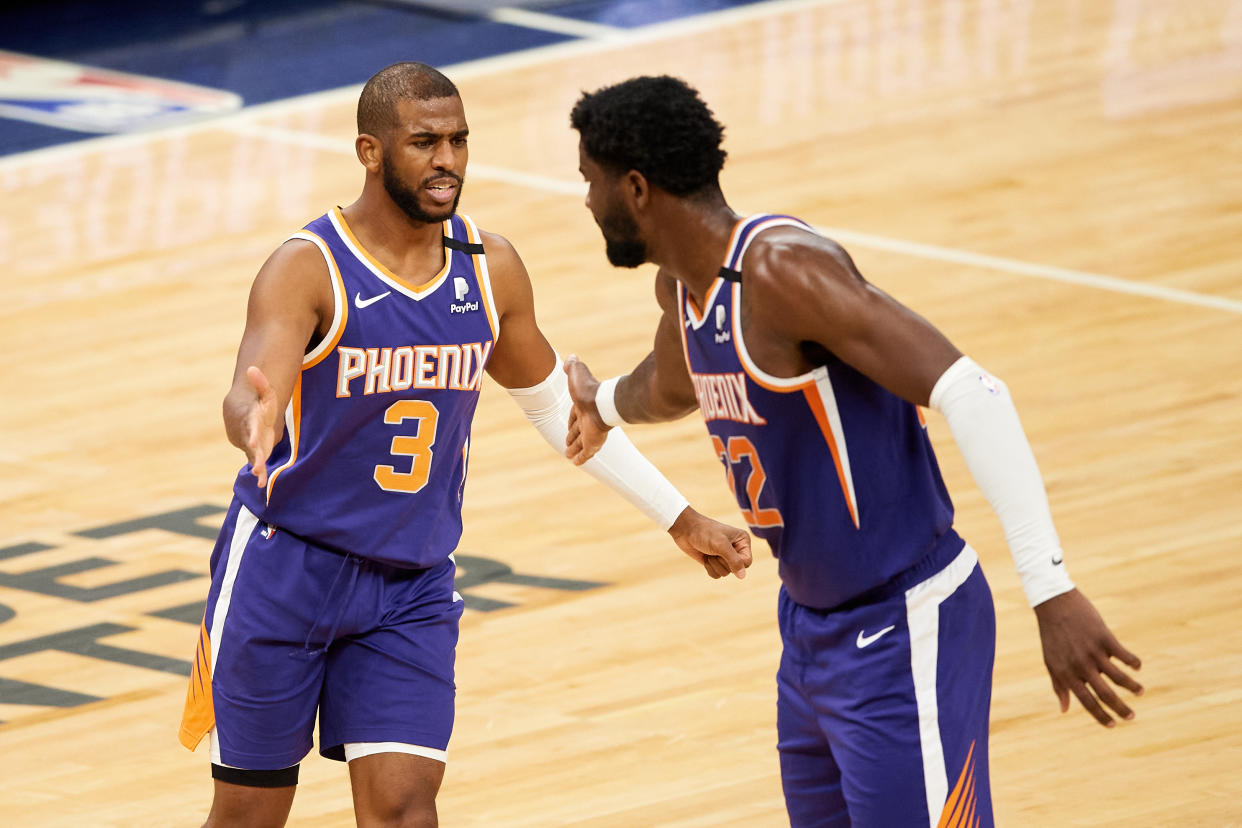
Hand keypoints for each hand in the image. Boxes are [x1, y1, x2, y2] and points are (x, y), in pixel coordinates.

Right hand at [242, 365, 279, 487]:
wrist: (243, 415)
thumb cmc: (259, 404)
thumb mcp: (265, 393)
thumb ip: (260, 383)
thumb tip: (252, 368)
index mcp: (250, 420)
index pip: (251, 428)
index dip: (251, 435)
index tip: (252, 442)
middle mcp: (248, 434)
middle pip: (251, 446)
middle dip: (254, 455)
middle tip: (257, 466)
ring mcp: (250, 444)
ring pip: (252, 456)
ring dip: (256, 466)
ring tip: (259, 477)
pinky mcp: (255, 452)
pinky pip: (255, 462)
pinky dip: (258, 473)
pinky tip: (261, 485)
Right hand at [564, 354, 610, 465]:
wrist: (603, 403)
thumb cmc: (589, 388)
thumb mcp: (577, 372)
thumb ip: (572, 365)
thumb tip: (571, 358)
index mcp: (583, 406)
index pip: (575, 415)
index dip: (571, 420)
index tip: (569, 425)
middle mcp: (587, 420)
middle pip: (577, 431)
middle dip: (572, 436)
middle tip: (567, 443)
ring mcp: (590, 433)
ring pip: (580, 443)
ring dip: (574, 449)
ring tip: (568, 454)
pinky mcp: (592, 443)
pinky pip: (585, 453)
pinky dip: (581, 458)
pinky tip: (576, 463)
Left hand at [667, 507, 751, 579]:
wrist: (686, 530)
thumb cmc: (705, 533)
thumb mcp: (721, 545)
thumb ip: (734, 561)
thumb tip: (742, 576)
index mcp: (742, 541)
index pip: (747, 562)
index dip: (736, 563)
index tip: (724, 554)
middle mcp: (736, 549)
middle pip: (736, 569)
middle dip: (722, 562)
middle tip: (714, 550)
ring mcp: (725, 556)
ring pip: (725, 573)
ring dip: (714, 565)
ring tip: (709, 552)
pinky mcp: (715, 562)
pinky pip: (717, 575)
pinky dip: (709, 568)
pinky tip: (705, 557)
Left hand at [1034, 588, 1142, 726]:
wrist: (1054, 604)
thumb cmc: (1052, 635)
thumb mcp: (1051, 662)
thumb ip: (1059, 686)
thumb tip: (1064, 710)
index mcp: (1067, 673)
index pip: (1086, 701)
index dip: (1100, 716)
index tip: (1112, 725)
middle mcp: (1081, 665)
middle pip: (1105, 694)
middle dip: (1121, 708)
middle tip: (1131, 717)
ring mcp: (1093, 651)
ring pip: (1119, 677)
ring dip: (1132, 687)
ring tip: (1140, 692)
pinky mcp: (1104, 637)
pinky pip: (1124, 655)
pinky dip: (1133, 663)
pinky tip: (1137, 667)